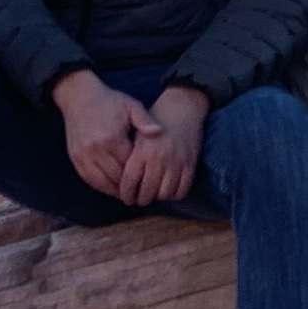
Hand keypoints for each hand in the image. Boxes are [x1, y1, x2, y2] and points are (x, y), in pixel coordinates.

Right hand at [54, 68, 144, 199]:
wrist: (79, 97)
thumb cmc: (109, 102)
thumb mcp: (130, 106)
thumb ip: (145, 120)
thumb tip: (159, 132)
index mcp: (112, 138)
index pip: (130, 165)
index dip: (141, 173)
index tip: (151, 177)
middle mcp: (96, 149)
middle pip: (117, 177)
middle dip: (131, 185)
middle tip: (143, 191)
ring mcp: (84, 155)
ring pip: (103, 183)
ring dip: (117, 190)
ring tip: (129, 193)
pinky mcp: (76, 159)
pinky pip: (90, 180)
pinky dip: (102, 187)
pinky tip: (113, 187)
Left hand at [125, 85, 206, 207]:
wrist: (181, 109)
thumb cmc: (154, 122)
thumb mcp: (136, 133)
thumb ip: (128, 155)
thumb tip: (117, 179)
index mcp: (142, 151)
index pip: (129, 181)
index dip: (126, 194)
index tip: (126, 197)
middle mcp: (158, 158)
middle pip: (147, 191)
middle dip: (141, 199)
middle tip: (139, 199)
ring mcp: (176, 162)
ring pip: (164, 194)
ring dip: (158, 198)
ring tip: (153, 195)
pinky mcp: (190, 165)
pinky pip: (181, 190)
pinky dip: (174, 195)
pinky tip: (168, 191)